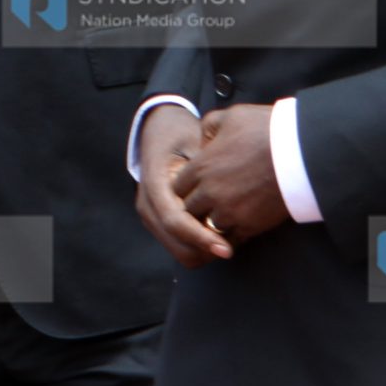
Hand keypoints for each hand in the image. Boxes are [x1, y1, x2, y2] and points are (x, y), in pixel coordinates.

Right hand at [134, 103, 229, 266]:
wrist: (160, 132)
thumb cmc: (182, 135)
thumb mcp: (194, 142)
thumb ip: (206, 165)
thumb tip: (228, 186)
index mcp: (154, 183)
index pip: (175, 221)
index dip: (201, 237)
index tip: (227, 248)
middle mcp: (147, 205)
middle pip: (179, 246)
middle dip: (207, 249)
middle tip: (238, 242)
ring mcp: (151, 217)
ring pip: (183, 253)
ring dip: (207, 251)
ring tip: (233, 237)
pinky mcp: (160, 224)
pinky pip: (183, 248)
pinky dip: (203, 247)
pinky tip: (222, 233)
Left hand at [170, 104, 288, 245]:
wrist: (301, 152)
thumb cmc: (265, 129)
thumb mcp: (230, 116)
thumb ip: (208, 128)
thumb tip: (204, 144)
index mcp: (201, 167)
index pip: (177, 187)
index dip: (186, 187)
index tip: (196, 185)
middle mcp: (210, 193)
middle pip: (189, 210)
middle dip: (196, 206)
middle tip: (209, 201)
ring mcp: (229, 212)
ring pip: (208, 226)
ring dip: (214, 221)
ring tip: (226, 213)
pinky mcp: (250, 225)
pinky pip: (231, 238)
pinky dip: (233, 234)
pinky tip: (241, 224)